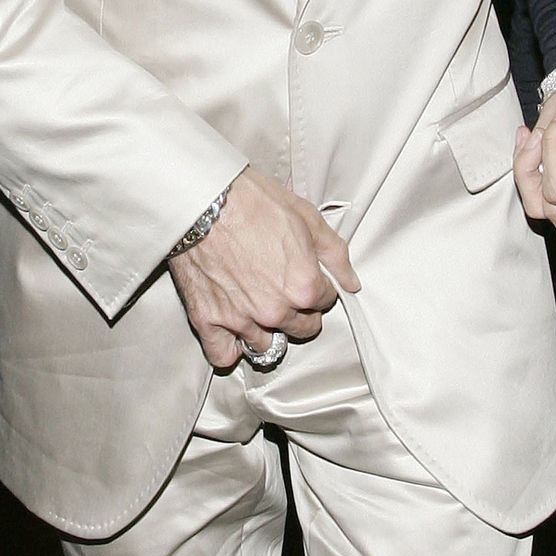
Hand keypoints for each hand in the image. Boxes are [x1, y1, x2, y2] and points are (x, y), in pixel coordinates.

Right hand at [166, 169, 359, 369]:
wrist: (203, 200)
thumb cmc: (253, 202)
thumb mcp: (307, 217)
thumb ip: (335, 255)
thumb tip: (351, 282)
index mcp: (303, 286)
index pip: (325, 301)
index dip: (319, 286)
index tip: (306, 274)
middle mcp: (275, 310)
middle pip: (302, 328)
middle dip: (300, 311)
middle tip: (286, 288)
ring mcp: (240, 320)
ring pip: (266, 344)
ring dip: (267, 329)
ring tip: (260, 304)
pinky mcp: (208, 322)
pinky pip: (224, 355)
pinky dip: (231, 347)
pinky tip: (236, 331)